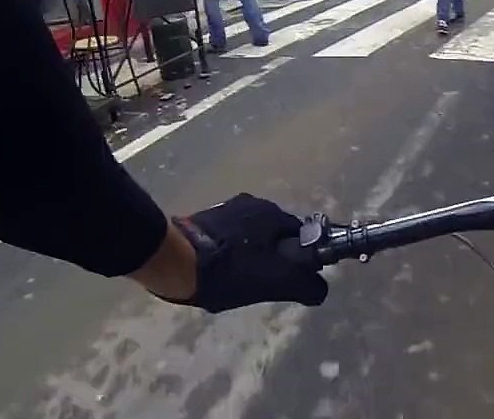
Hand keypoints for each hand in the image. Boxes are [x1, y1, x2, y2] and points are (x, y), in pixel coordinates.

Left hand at [154, 194, 328, 312]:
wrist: (173, 262)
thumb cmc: (230, 270)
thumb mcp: (276, 283)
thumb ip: (306, 285)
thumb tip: (320, 290)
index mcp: (273, 213)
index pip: (301, 236)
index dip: (299, 259)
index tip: (288, 278)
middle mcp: (252, 203)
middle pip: (274, 234)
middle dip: (273, 256)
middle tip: (262, 283)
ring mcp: (225, 209)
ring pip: (250, 235)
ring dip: (250, 254)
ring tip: (237, 280)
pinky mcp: (203, 218)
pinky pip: (228, 236)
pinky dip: (230, 252)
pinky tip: (220, 271)